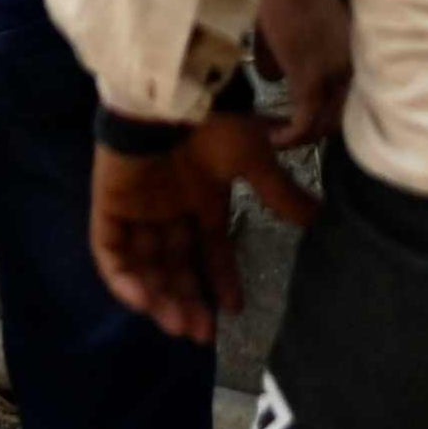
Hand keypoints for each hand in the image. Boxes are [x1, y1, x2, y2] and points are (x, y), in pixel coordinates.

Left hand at [88, 111, 322, 343]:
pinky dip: (124, 281)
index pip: (210, 248)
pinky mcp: (109, 206)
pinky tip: (145, 302)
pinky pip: (110, 254)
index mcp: (202, 196)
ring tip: (180, 326)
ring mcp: (138, 207)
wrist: (168, 94)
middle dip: (189, 300)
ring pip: (145, 266)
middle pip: (176, 266)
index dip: (220, 280)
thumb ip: (280, 193)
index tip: (233, 312)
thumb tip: (318, 218)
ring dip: (161, 299)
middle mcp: (170, 206)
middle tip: (201, 334)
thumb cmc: (212, 123)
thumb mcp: (254, 159)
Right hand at [251, 0, 357, 148]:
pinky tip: (273, 137)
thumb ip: (286, 58)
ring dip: (300, 137)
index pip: (349, 100)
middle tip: (289, 134)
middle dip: (314, 131)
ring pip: (323, 124)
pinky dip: (289, 136)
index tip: (304, 121)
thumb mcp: (294, 30)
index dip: (327, 115)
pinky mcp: (311, 81)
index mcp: (351, 56)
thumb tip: (273, 79)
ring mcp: (333, 77)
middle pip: (339, 117)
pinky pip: (304, 122)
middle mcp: (350, 69)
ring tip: (277, 136)